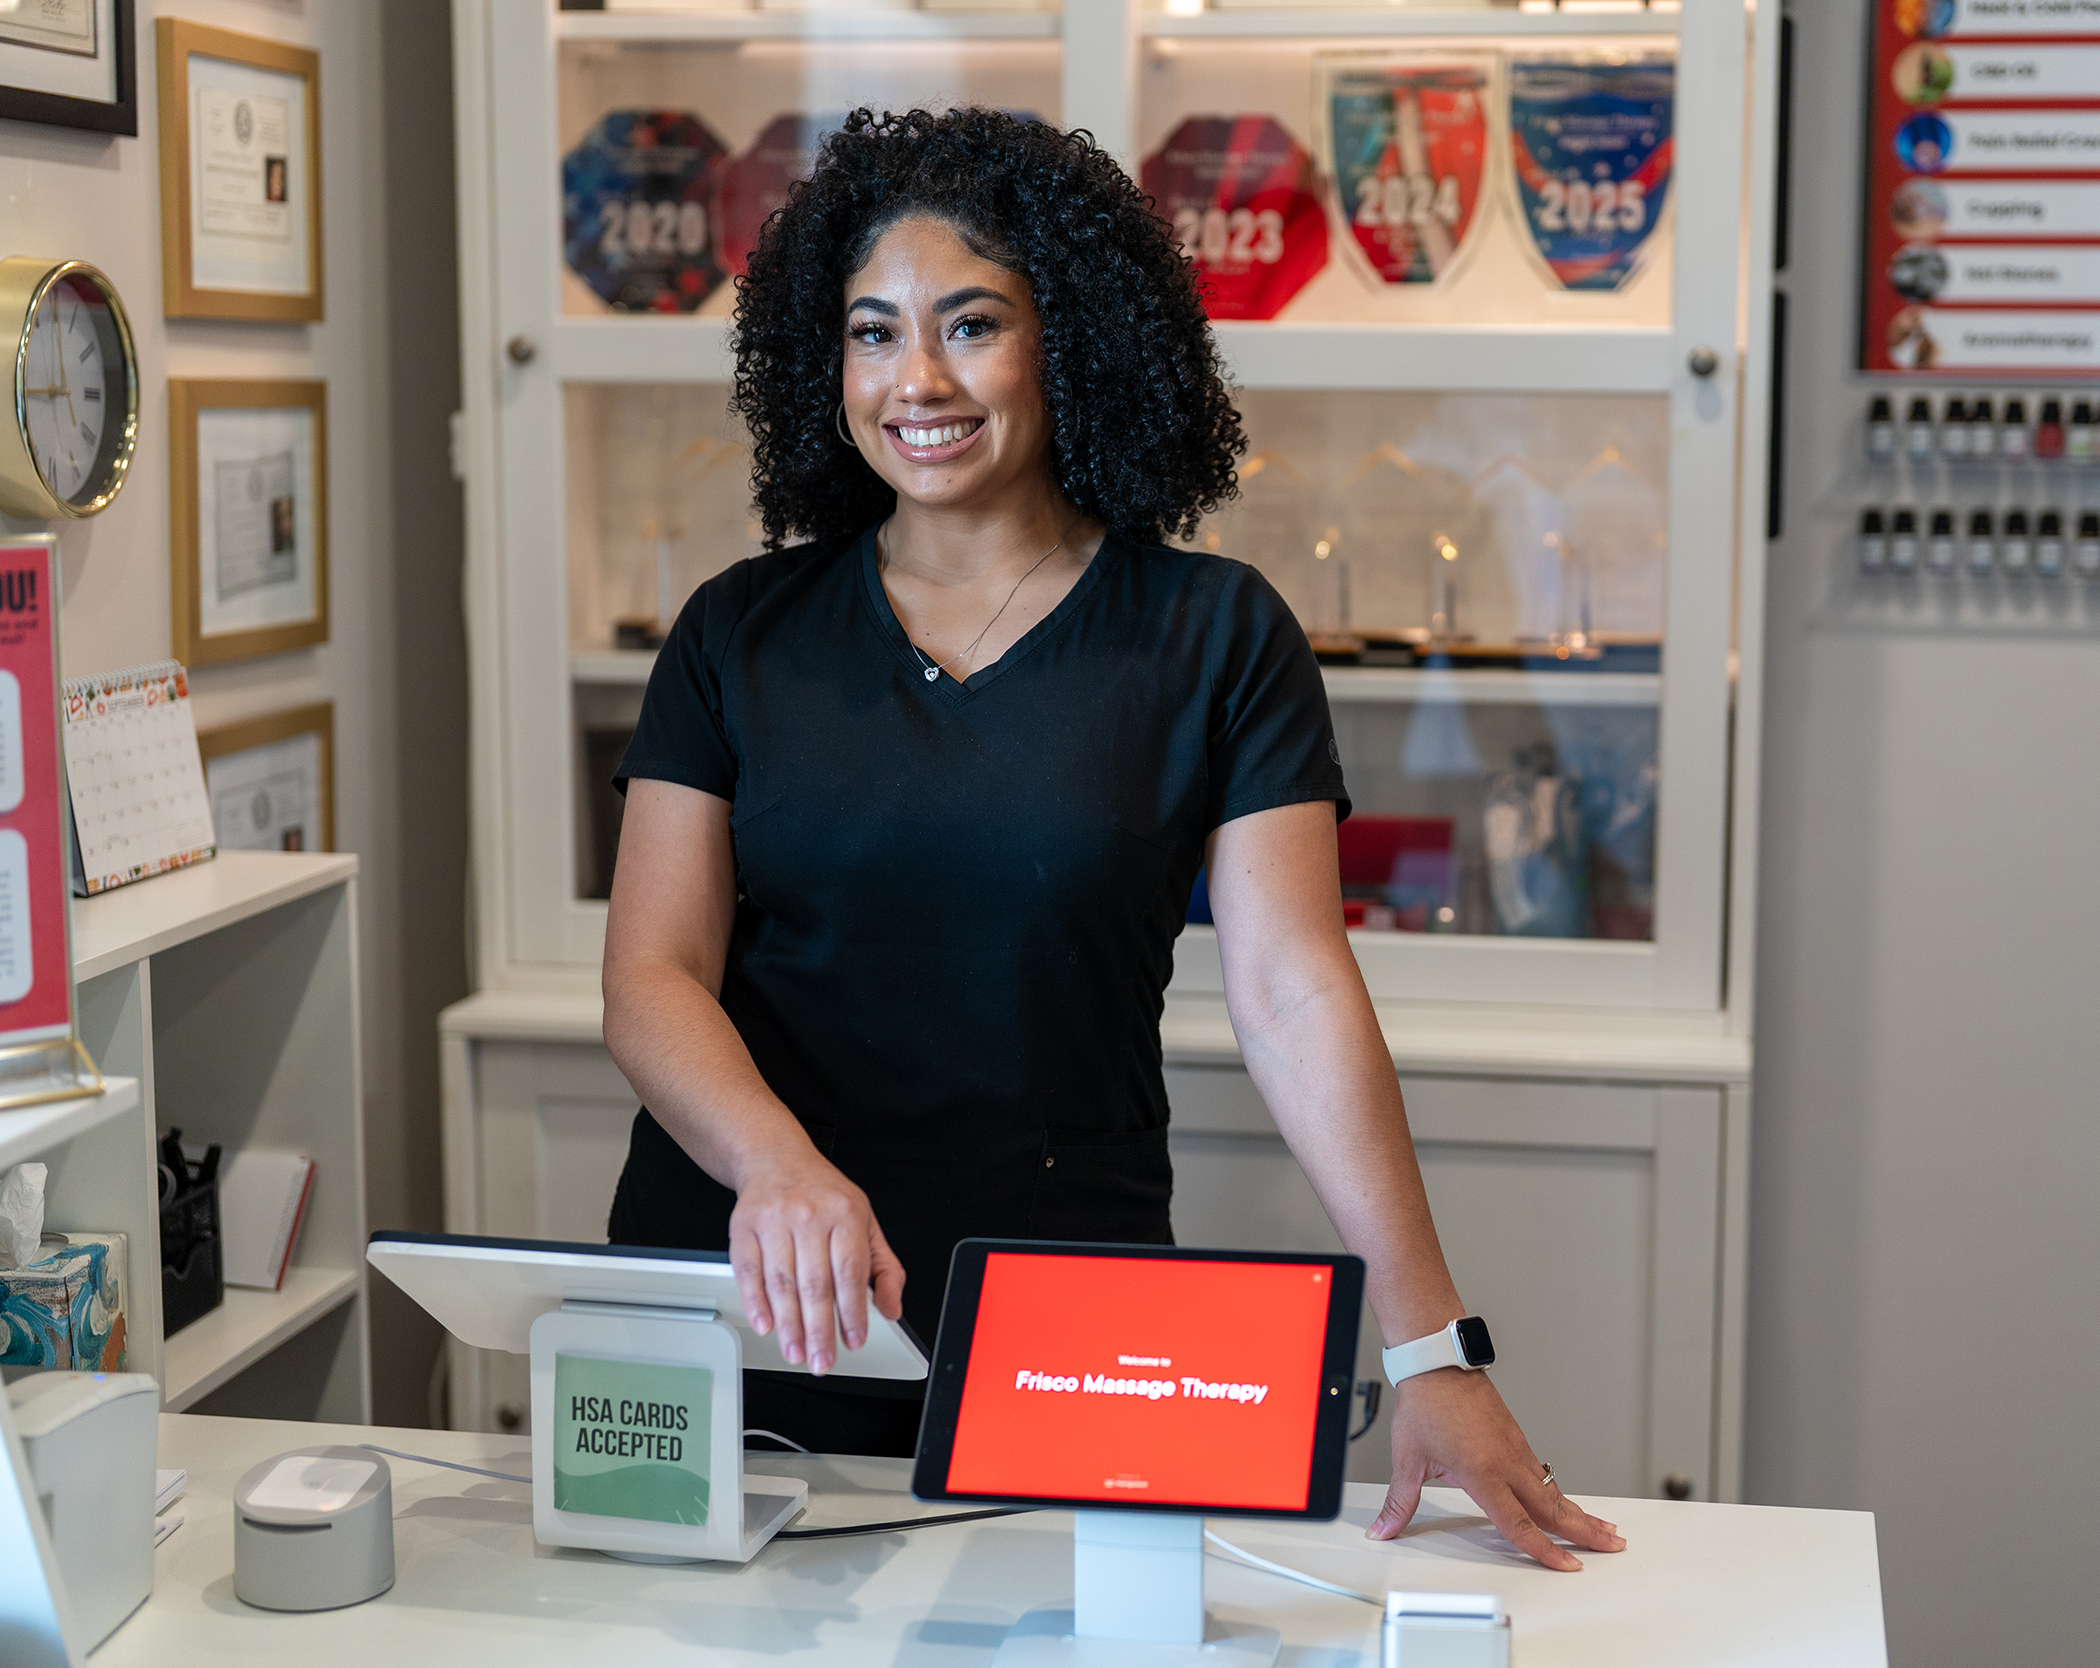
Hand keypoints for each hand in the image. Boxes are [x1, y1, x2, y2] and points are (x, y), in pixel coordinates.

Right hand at [726, 1154, 904, 1376]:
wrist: (776, 1159)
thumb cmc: (824, 1195)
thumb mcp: (865, 1222)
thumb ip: (884, 1268)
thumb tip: (892, 1308)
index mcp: (844, 1213)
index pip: (850, 1271)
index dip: (852, 1311)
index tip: (854, 1340)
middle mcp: (809, 1214)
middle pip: (815, 1282)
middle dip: (819, 1329)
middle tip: (822, 1360)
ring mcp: (774, 1220)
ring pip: (782, 1281)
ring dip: (788, 1324)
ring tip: (796, 1351)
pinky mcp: (744, 1226)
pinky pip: (748, 1270)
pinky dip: (755, 1302)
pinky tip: (766, 1324)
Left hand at [1370, 1368, 1625, 1570]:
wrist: (1437, 1364)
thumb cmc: (1425, 1405)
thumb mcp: (1408, 1459)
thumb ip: (1400, 1502)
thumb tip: (1383, 1529)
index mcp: (1482, 1473)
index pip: (1517, 1523)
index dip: (1543, 1549)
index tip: (1567, 1565)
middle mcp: (1506, 1462)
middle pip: (1552, 1507)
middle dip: (1585, 1531)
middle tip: (1613, 1547)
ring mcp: (1515, 1448)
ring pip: (1553, 1489)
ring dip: (1580, 1512)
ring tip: (1605, 1530)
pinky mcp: (1516, 1438)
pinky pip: (1544, 1473)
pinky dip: (1562, 1492)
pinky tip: (1568, 1502)